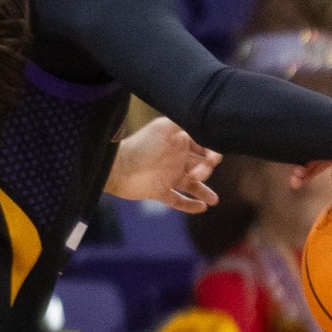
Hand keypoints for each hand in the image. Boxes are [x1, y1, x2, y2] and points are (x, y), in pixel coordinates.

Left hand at [106, 118, 221, 211]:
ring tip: (214, 200)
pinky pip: (178, 201)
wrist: (117, 166)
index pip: (204, 148)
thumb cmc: (141, 145)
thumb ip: (185, 123)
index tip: (213, 159)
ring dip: (204, 192)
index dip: (212, 153)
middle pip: (201, 166)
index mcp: (180, 143)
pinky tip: (202, 208)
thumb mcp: (164, 128)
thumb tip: (204, 125)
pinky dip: (190, 205)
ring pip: (193, 185)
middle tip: (198, 174)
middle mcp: (176, 159)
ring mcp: (169, 176)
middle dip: (207, 170)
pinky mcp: (160, 191)